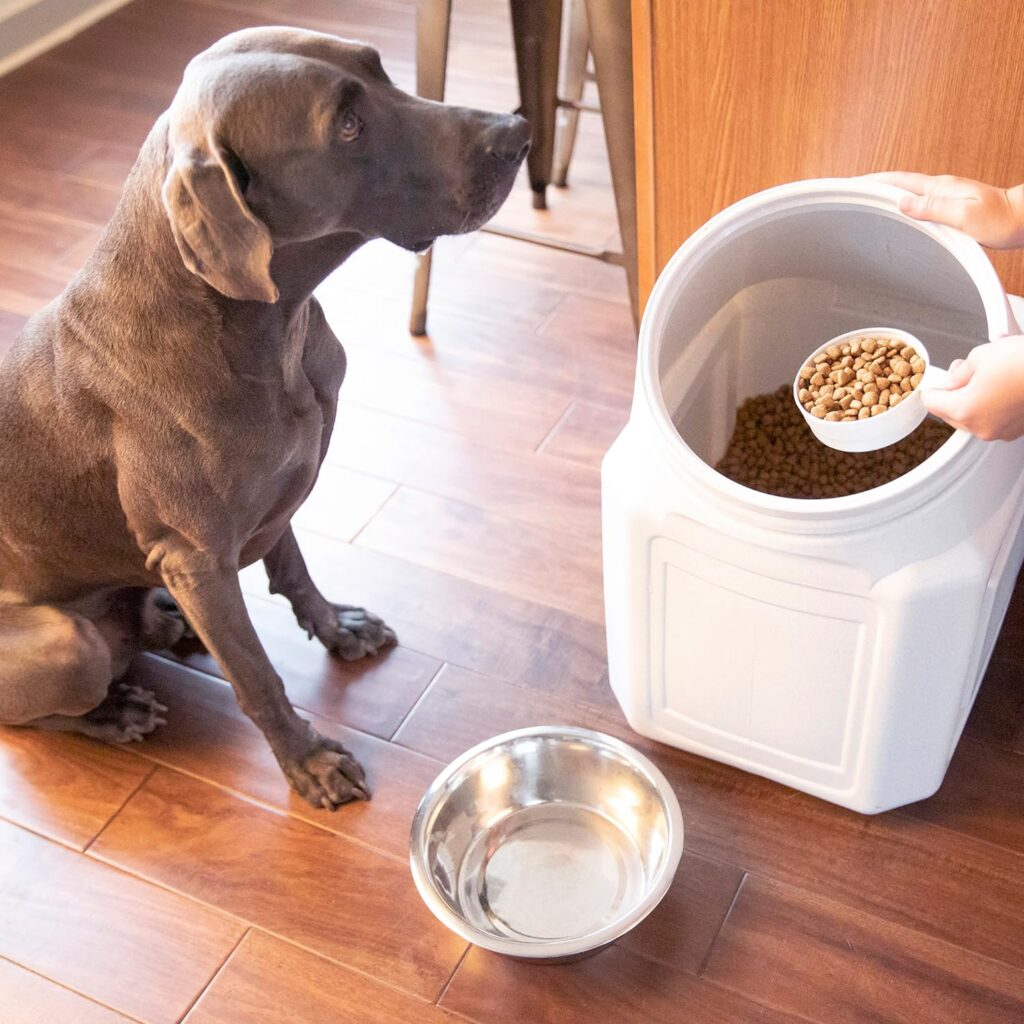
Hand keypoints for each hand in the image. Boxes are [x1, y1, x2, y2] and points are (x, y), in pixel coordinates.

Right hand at [867, 172, 1023, 248]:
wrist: (1021, 219)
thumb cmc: (1000, 220)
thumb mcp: (964, 216)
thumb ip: (932, 208)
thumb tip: (902, 202)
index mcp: (940, 188)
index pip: (899, 181)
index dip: (873, 182)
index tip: (852, 183)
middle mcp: (940, 189)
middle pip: (899, 184)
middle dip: (873, 186)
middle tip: (851, 193)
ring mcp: (944, 197)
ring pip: (907, 194)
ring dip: (886, 195)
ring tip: (865, 202)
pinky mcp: (949, 207)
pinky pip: (918, 204)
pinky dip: (902, 205)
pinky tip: (897, 213)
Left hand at [922, 337, 1023, 439]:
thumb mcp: (980, 356)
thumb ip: (960, 371)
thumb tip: (955, 376)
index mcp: (964, 410)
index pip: (932, 402)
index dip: (932, 387)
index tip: (935, 379)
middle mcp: (981, 427)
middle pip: (951, 414)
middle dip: (952, 394)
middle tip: (960, 373)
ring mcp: (1001, 431)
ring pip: (974, 417)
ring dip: (973, 399)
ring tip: (985, 375)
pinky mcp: (1018, 428)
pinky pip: (996, 418)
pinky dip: (994, 404)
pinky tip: (1002, 385)